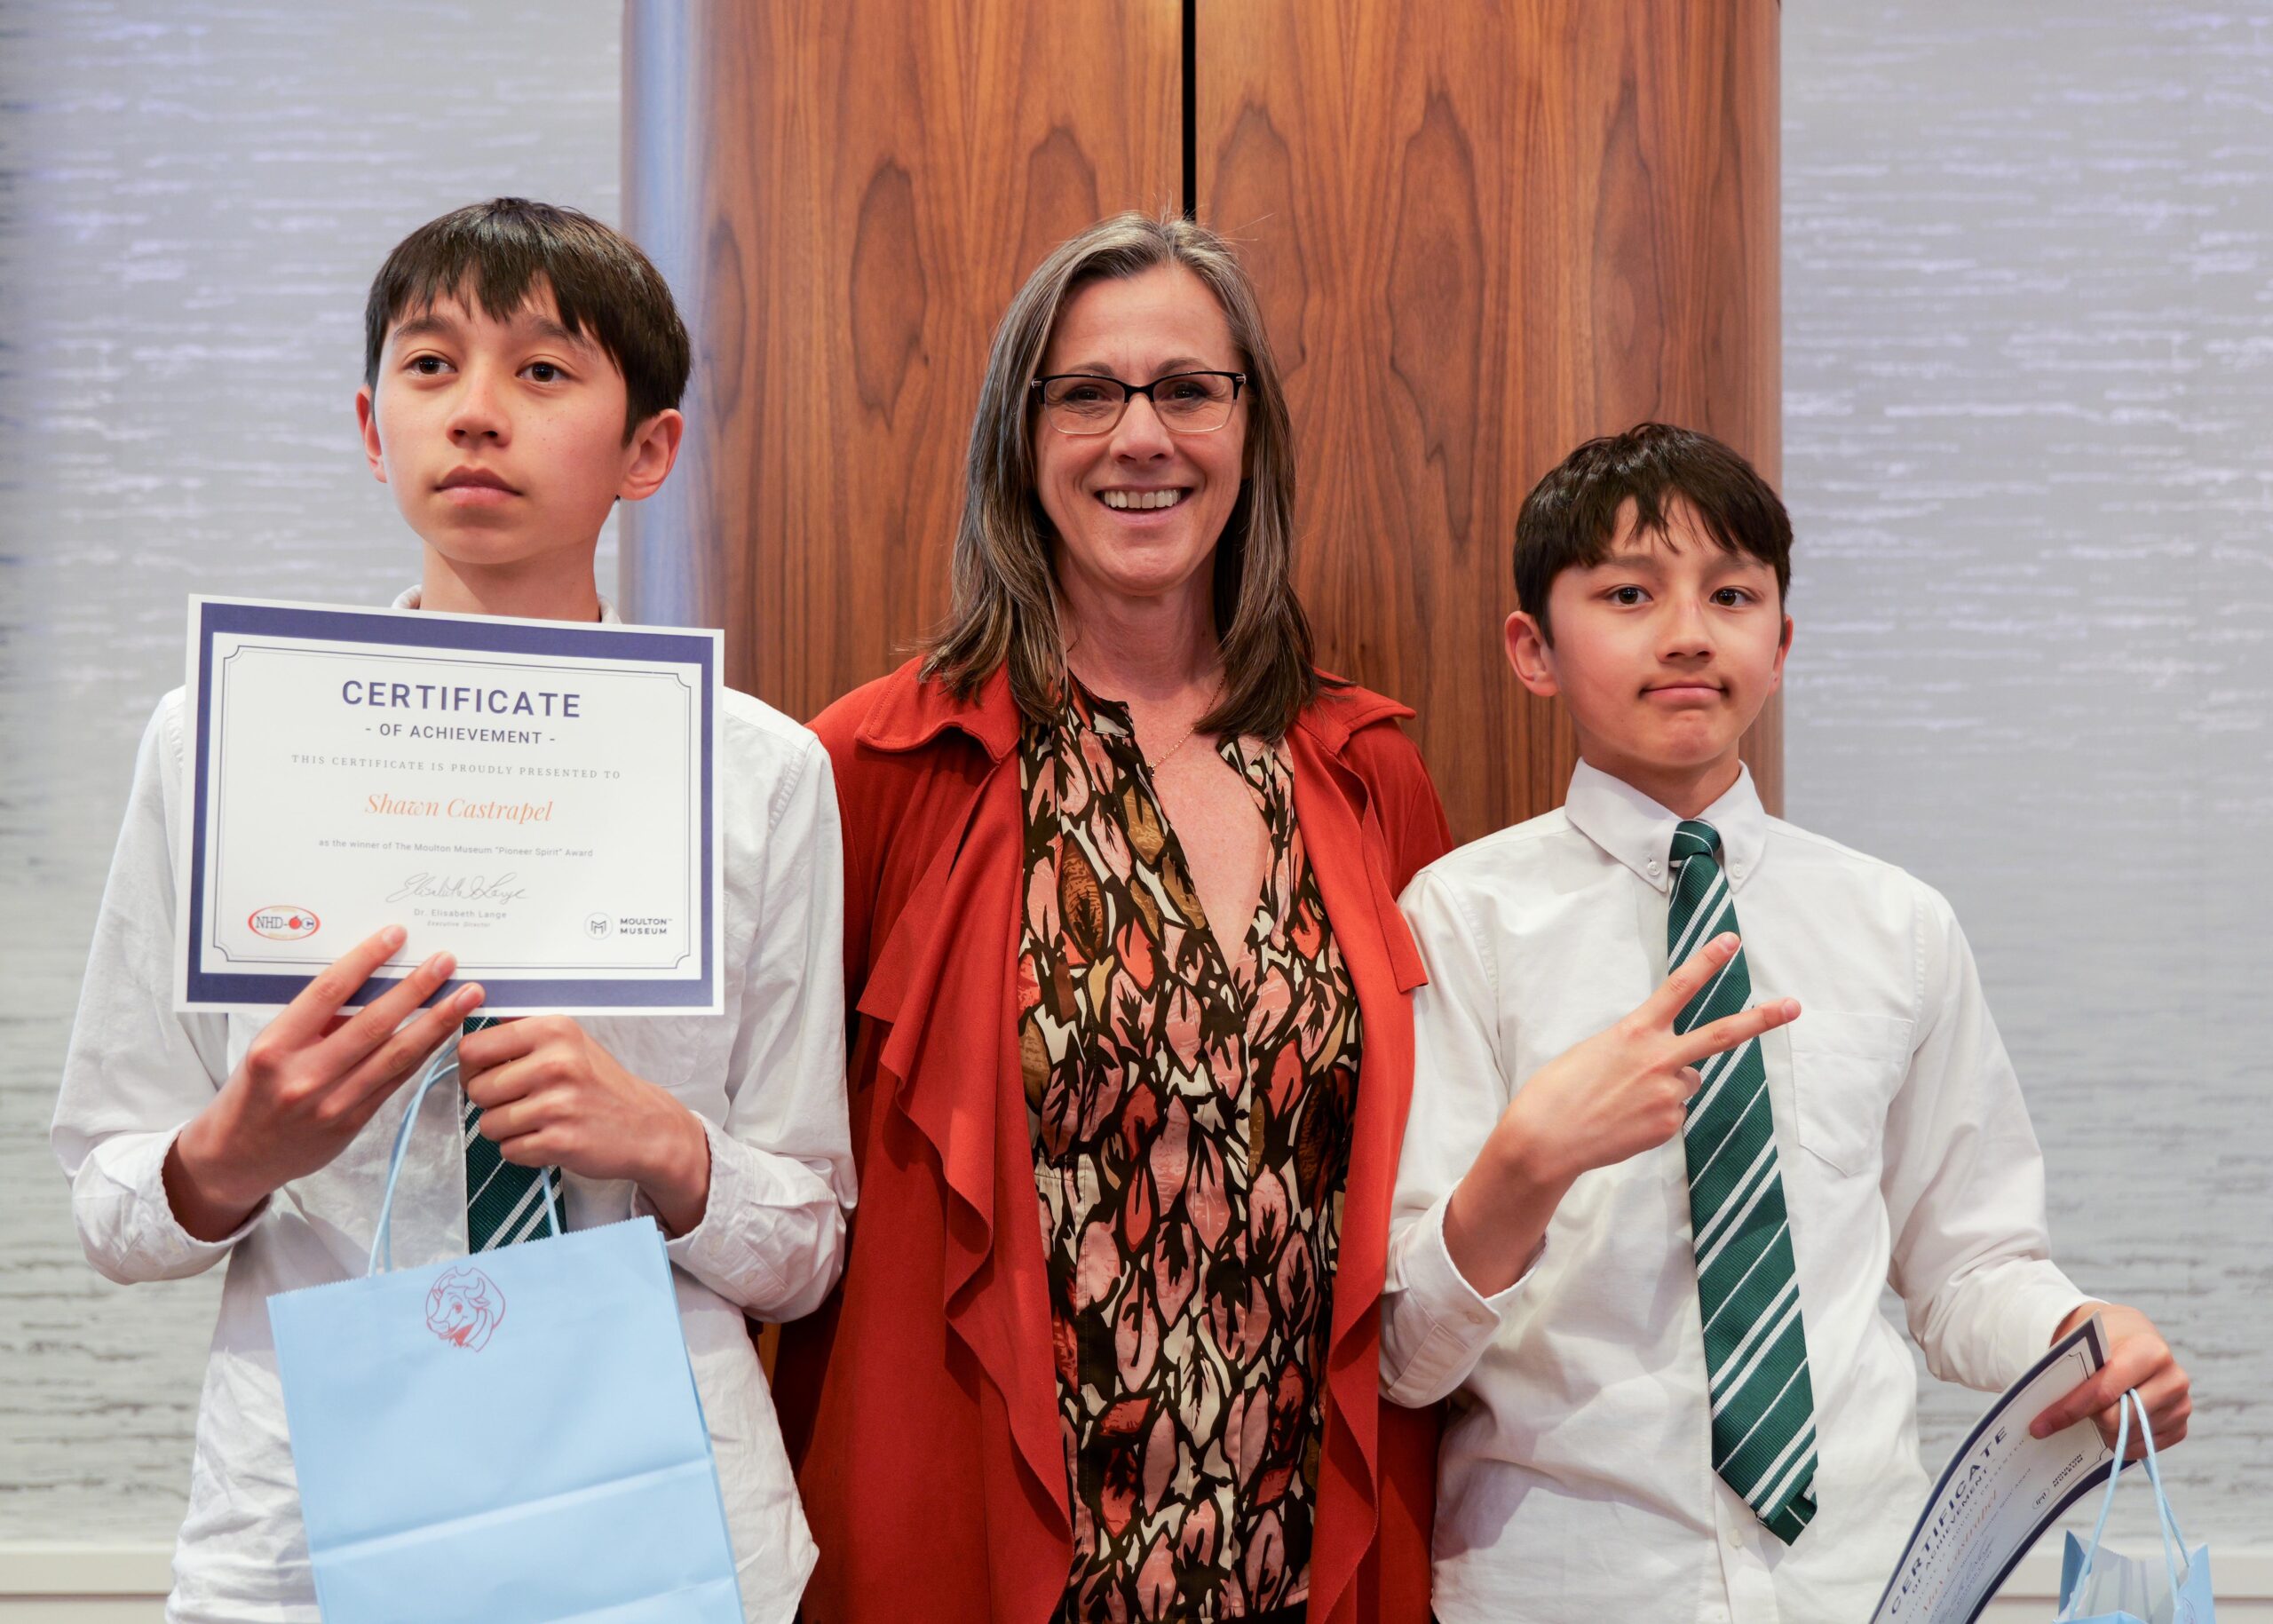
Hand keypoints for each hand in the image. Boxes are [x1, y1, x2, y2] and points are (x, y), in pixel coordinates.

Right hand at [166, 925, 481, 1239]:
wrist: (235, 1158)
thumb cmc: (253, 1091)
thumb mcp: (268, 1048)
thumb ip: (312, 1022)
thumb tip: (368, 980)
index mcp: (275, 1047)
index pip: (327, 993)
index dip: (365, 960)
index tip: (395, 935)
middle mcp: (305, 1075)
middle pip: (373, 1024)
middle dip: (416, 989)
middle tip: (446, 961)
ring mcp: (333, 1103)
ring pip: (396, 1055)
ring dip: (437, 1021)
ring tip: (467, 995)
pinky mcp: (353, 1123)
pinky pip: (397, 1080)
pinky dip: (425, 1052)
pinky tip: (447, 1031)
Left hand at [458, 1016, 710, 1235]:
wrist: (646, 1125)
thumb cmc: (600, 1084)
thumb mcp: (569, 1041)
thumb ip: (522, 1031)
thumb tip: (470, 1016)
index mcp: (553, 1030)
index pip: (473, 1048)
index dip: (472, 1066)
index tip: (488, 1073)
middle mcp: (556, 1063)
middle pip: (476, 1088)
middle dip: (490, 1101)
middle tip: (519, 1101)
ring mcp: (558, 1104)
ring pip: (488, 1123)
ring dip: (506, 1129)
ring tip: (537, 1121)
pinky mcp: (560, 1141)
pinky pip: (509, 1150)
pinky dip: (522, 1150)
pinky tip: (548, 1138)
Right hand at [1443, 933, 1800, 1294]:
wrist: (1546, 1139)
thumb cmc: (1559, 1090)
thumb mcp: (1596, 1050)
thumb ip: (1638, 1048)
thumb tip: (1668, 1065)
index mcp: (1634, 1032)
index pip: (1678, 988)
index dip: (1706, 962)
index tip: (1731, 941)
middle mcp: (1658, 1060)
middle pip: (1721, 1034)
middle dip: (1762, 1019)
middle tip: (1794, 1006)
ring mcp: (1667, 1095)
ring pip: (1687, 1080)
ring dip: (1667, 1084)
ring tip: (1626, 1098)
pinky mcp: (1668, 1125)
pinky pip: (1674, 1111)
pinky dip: (1655, 1114)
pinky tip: (1626, 1120)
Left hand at [2030, 1301, 2190, 1459]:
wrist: (2131, 1335)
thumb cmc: (2103, 1341)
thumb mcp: (2086, 1343)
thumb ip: (2072, 1373)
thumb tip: (2044, 1417)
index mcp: (2149, 1351)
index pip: (2103, 1391)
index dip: (2068, 1410)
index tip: (2039, 1425)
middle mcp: (2173, 1378)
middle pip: (2116, 1419)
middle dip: (2088, 1418)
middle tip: (2071, 1412)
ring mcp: (2181, 1404)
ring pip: (2128, 1436)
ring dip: (2104, 1429)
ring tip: (2097, 1410)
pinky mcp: (2182, 1425)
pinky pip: (2144, 1448)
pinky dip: (2122, 1441)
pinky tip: (2113, 1424)